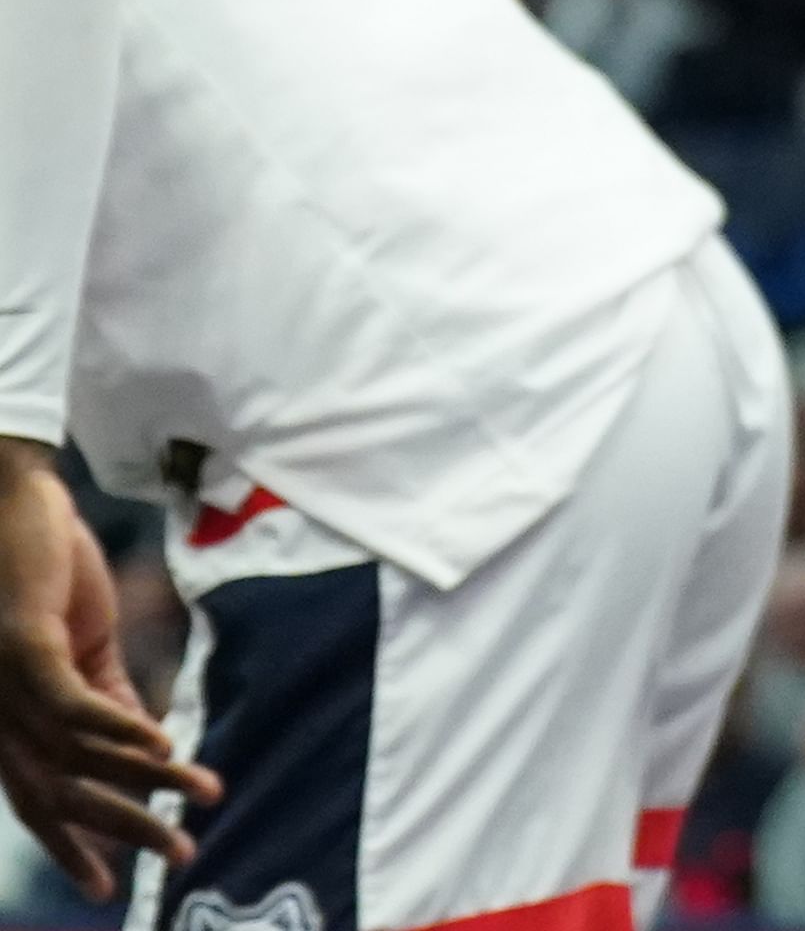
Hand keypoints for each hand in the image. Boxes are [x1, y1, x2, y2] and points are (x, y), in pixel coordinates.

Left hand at [0, 445, 212, 897]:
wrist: (14, 498)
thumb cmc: (42, 567)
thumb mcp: (84, 644)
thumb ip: (108, 696)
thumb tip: (148, 748)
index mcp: (8, 720)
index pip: (37, 802)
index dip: (72, 848)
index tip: (110, 890)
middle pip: (59, 794)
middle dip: (123, 830)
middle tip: (182, 855)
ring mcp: (4, 686)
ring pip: (76, 757)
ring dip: (146, 781)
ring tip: (201, 793)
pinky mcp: (22, 648)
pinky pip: (74, 707)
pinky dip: (120, 732)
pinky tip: (164, 745)